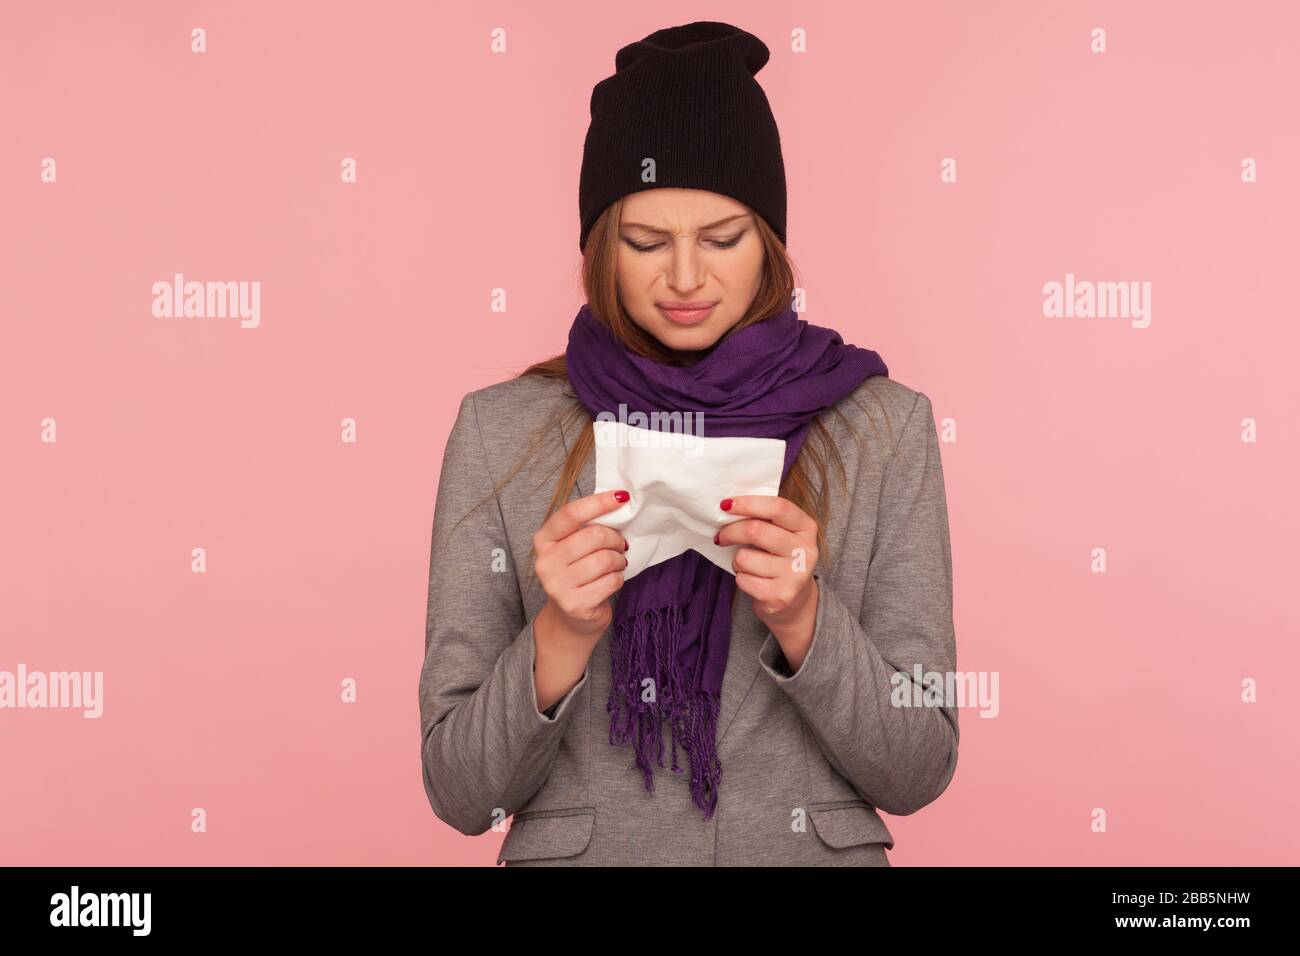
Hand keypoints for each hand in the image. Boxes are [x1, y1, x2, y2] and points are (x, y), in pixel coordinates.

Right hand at [533, 489, 629, 639]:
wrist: (571, 618)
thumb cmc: (578, 573)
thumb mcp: (574, 546)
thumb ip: (587, 527)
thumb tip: (619, 503)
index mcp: (543, 540)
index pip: (571, 514)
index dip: (599, 503)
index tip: (622, 497)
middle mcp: (545, 562)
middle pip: (593, 536)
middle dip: (615, 539)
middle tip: (620, 546)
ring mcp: (557, 585)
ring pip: (605, 559)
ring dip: (619, 560)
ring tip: (616, 564)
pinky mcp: (574, 604)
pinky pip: (610, 581)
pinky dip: (618, 578)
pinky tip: (611, 580)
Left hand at [715, 494, 819, 649]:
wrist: (796, 601)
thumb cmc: (780, 559)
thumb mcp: (783, 534)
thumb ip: (765, 519)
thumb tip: (727, 507)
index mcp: (806, 528)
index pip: (778, 507)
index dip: (748, 503)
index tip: (725, 505)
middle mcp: (805, 551)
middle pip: (756, 531)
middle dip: (731, 532)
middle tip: (721, 536)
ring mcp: (795, 575)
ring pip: (744, 558)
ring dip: (737, 560)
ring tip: (747, 565)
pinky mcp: (780, 596)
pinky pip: (743, 580)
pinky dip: (741, 579)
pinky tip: (753, 581)